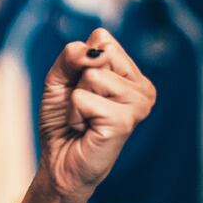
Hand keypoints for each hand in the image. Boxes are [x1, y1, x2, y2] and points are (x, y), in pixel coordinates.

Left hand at [34, 28, 154, 202]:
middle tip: (83, 107)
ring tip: (86, 119)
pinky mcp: (124, 121)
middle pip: (100, 53)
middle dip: (78, 80)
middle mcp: (142, 88)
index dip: (78, 63)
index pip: (102, 39)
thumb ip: (72, 56)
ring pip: (93, 75)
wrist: (59, 164)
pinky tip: (86, 130)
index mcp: (132, 74)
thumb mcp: (60, 80)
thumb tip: (95, 50)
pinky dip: (75, 114)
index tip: (80, 89)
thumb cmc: (63, 122)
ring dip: (76, 100)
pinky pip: (83, 99)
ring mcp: (138, 105)